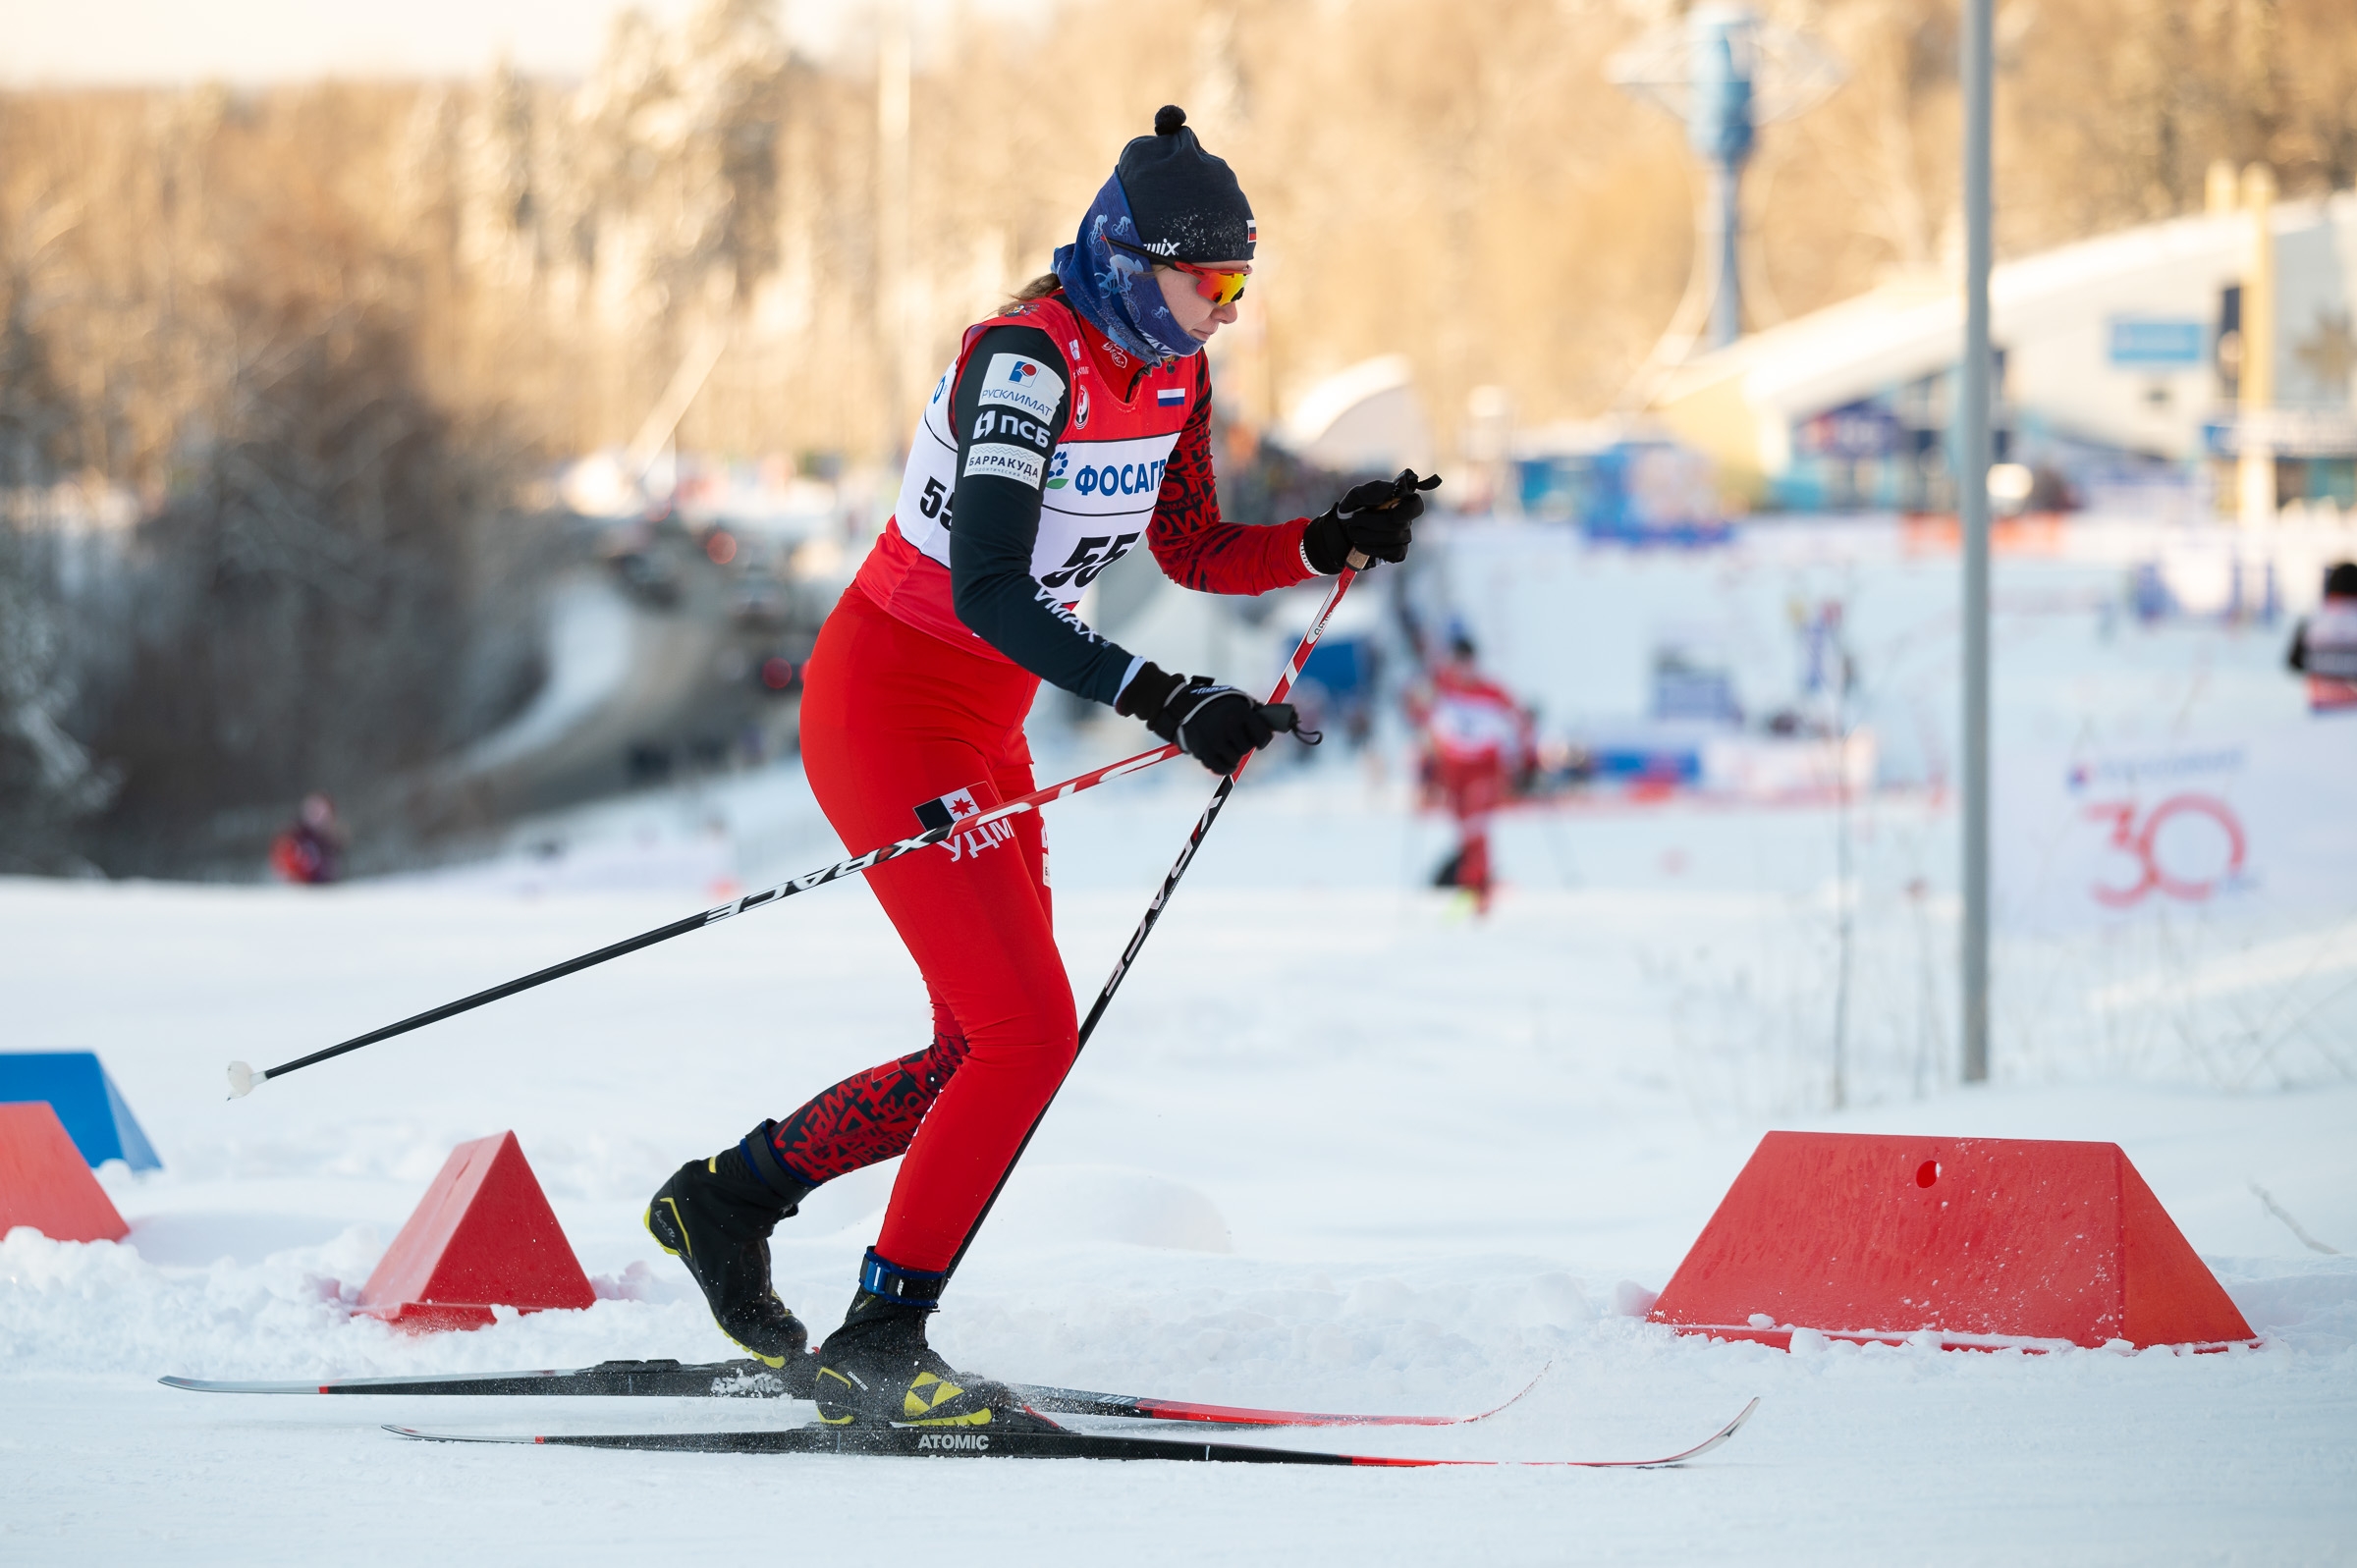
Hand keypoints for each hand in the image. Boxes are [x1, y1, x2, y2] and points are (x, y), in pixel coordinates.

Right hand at [1116, 662, 1280, 774]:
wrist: (1180, 705)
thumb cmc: (1215, 702)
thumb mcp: (1236, 699)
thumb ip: (1255, 711)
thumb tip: (1278, 722)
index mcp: (1239, 712)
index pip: (1262, 737)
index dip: (1263, 739)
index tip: (1259, 739)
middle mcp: (1228, 727)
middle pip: (1247, 749)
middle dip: (1245, 745)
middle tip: (1238, 739)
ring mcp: (1214, 740)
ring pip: (1235, 760)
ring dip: (1234, 757)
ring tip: (1229, 748)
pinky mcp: (1202, 751)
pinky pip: (1219, 769)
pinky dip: (1224, 768)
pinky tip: (1226, 763)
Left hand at [1301, 468, 1441, 574]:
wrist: (1341, 534)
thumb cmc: (1353, 511)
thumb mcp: (1356, 496)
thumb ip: (1372, 490)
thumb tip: (1391, 490)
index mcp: (1399, 502)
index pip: (1416, 505)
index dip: (1408, 510)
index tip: (1392, 512)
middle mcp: (1405, 519)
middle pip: (1399, 523)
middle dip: (1372, 522)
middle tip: (1354, 520)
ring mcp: (1403, 537)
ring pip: (1394, 538)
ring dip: (1367, 535)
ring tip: (1353, 532)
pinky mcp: (1398, 553)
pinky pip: (1392, 552)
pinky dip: (1372, 548)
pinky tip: (1360, 545)